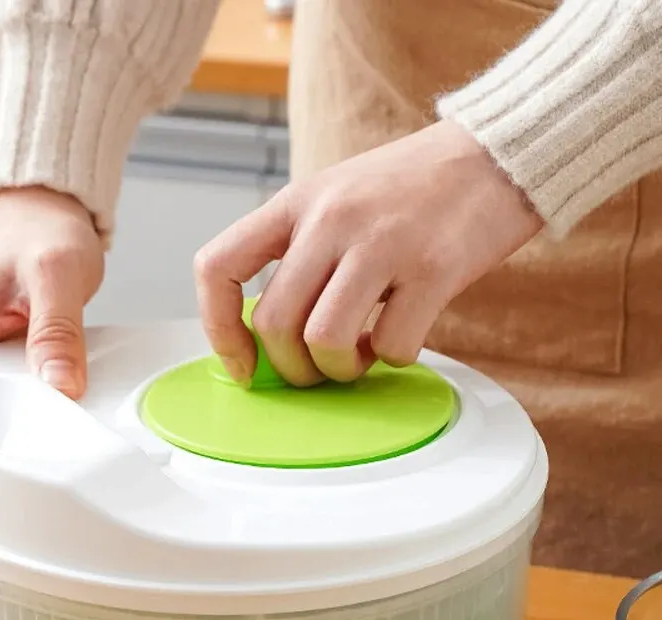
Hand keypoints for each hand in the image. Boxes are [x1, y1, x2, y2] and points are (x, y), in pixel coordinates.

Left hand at [194, 121, 542, 385]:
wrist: (498, 153)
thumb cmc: (410, 190)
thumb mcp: (335, 200)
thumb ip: (298, 257)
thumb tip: (269, 341)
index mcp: (296, 202)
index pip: (218, 267)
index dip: (219, 330)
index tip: (243, 364)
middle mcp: (330, 219)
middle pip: (274, 324)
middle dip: (292, 368)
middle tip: (318, 367)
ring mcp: (382, 242)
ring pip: (325, 341)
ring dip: (339, 368)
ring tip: (361, 353)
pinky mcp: (434, 267)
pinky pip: (391, 346)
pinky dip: (392, 358)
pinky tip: (400, 335)